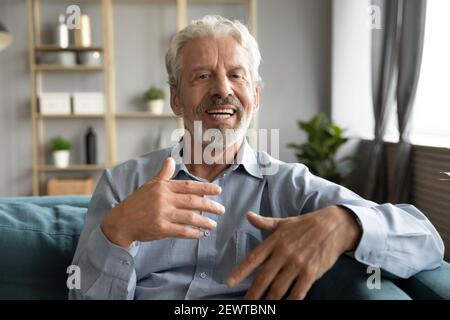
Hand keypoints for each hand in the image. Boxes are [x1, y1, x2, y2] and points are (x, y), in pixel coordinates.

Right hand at [101, 157, 224, 247]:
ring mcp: (162, 214)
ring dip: (204, 222)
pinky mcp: (160, 229)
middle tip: (222, 209)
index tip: (218, 191)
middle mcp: (164, 199)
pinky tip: (200, 234)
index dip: (205, 188)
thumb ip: (163, 174)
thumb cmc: (138, 202)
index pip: (189, 186)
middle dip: (210, 206)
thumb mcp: (150, 185)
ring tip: (214, 224)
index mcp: (163, 187)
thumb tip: (170, 159)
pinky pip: (181, 231)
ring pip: (189, 217)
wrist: (122, 221)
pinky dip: (192, 233)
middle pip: (192, 202)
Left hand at [226, 206, 361, 299]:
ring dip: (269, 301)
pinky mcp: (311, 272)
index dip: (240, 271)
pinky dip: (290, 301)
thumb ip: (264, 222)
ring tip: (260, 309)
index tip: (229, 282)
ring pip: (278, 288)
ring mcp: (297, 264)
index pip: (253, 258)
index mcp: (275, 241)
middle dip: (252, 294)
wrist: (334, 225)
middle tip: (244, 304)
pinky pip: (298, 292)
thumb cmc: (306, 224)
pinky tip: (284, 306)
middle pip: (263, 278)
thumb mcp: (283, 222)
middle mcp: (284, 253)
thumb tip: (248, 215)